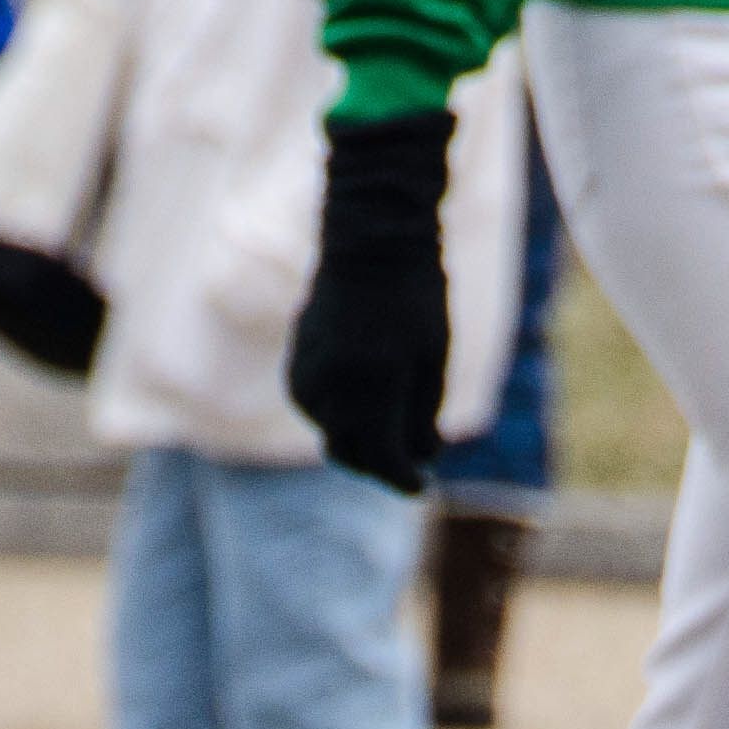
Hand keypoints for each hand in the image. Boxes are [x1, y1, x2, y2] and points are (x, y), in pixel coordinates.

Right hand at [286, 111, 454, 492]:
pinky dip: (341, 416)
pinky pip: (318, 411)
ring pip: (331, 433)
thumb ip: (423, 414)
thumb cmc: (415, 295)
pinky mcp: (295, 368)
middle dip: (380, 464)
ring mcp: (307, 375)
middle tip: (408, 465)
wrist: (369, 240)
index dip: (403, 477)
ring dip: (360, 440)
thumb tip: (420, 459)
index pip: (382, 454)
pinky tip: (363, 401)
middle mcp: (331, 383)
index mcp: (372, 380)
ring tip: (391, 426)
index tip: (421, 487)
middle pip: (351, 453)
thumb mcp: (433, 357)